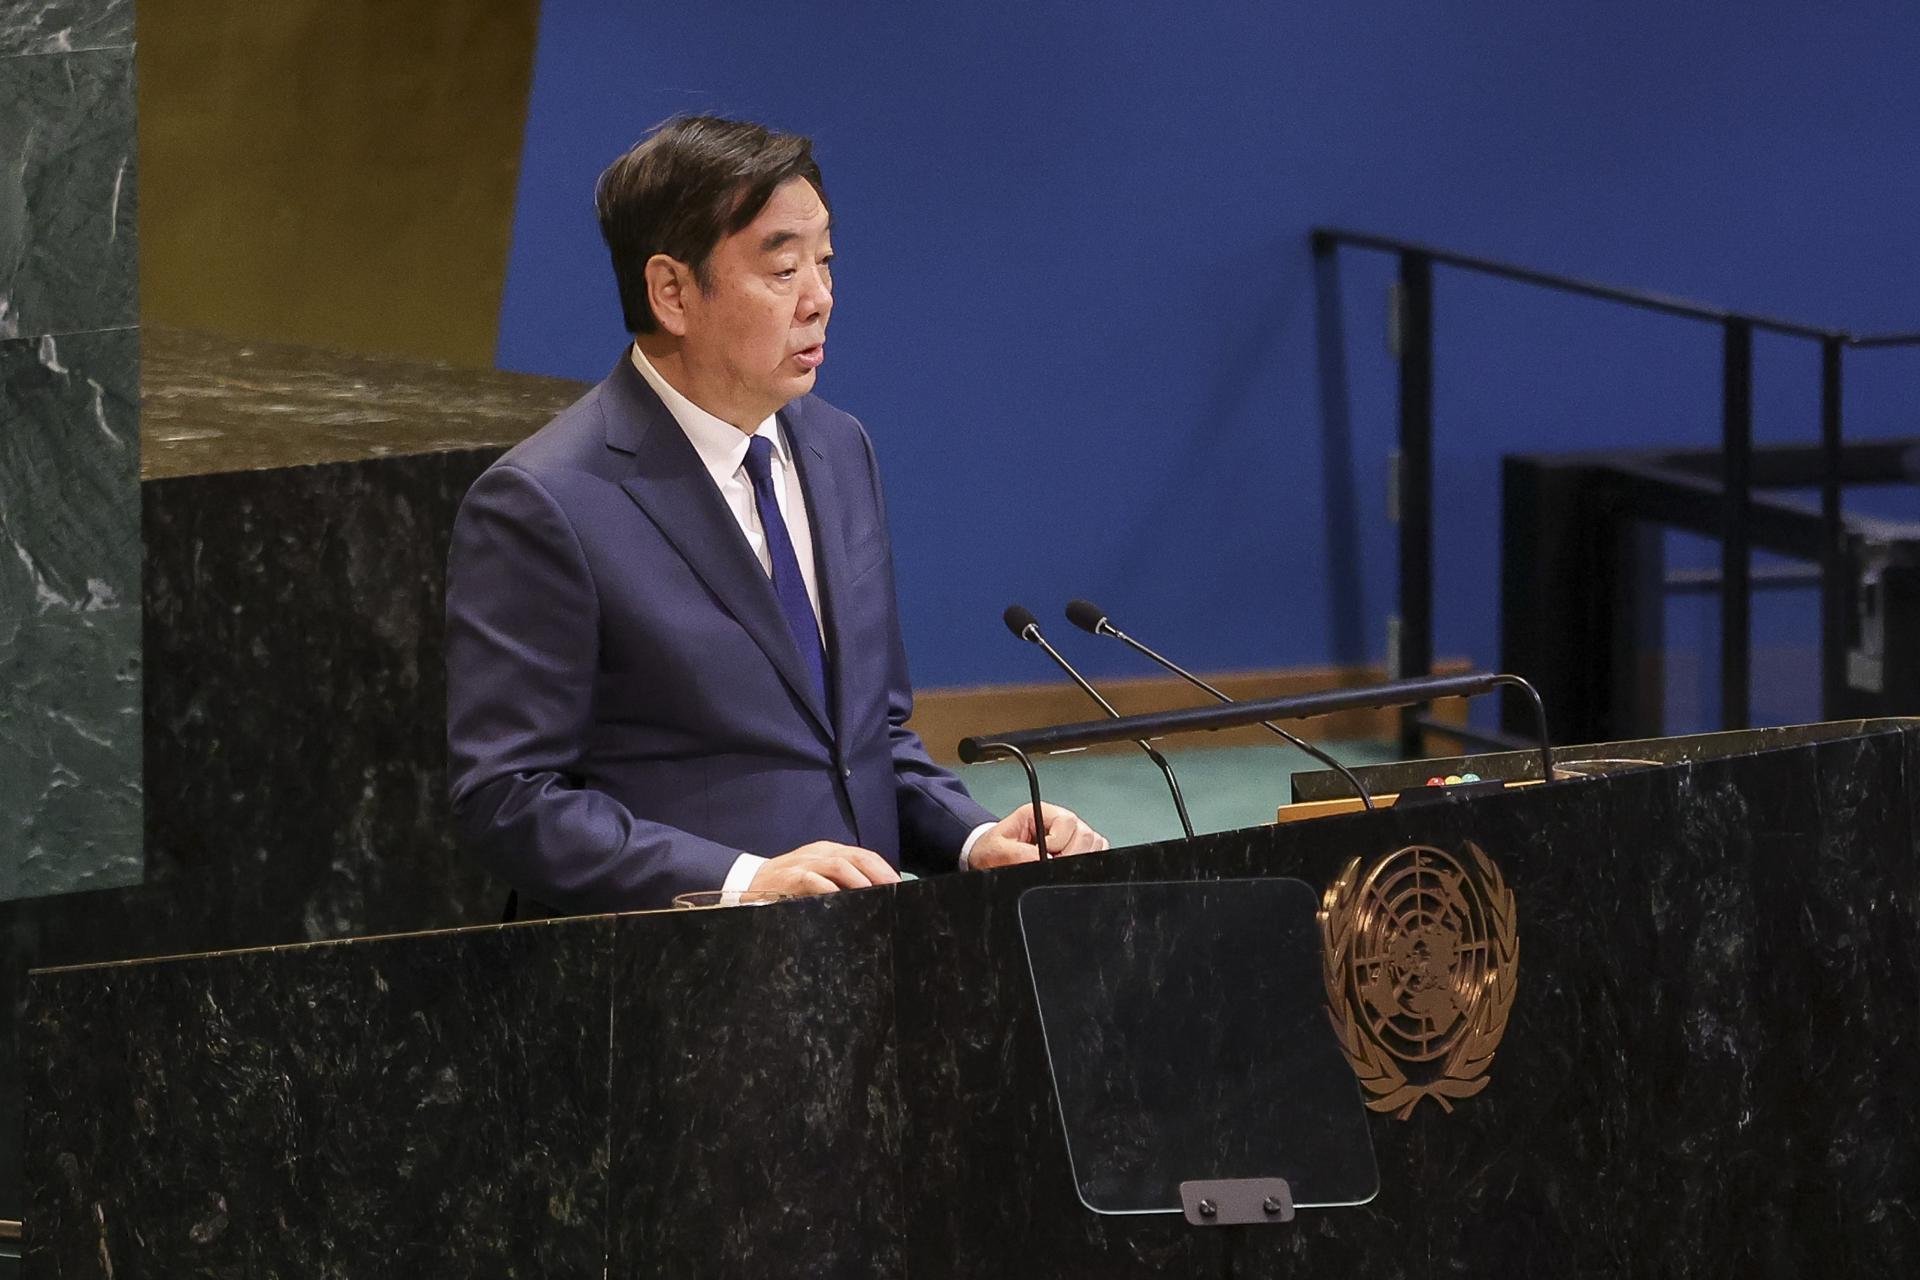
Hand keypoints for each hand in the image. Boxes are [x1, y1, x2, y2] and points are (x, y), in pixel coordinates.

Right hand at [749, 841, 900, 896]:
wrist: (749, 882)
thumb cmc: (787, 883)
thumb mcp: (815, 875)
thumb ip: (840, 880)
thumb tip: (872, 895)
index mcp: (828, 851)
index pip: (863, 855)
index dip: (883, 869)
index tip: (900, 885)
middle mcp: (819, 853)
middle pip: (857, 857)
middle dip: (879, 873)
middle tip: (895, 890)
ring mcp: (804, 864)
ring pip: (839, 865)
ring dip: (860, 880)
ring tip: (877, 894)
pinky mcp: (791, 878)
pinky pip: (813, 881)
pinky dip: (830, 889)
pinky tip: (843, 899)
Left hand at [967, 803, 1109, 869]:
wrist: (990, 857)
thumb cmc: (993, 850)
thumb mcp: (997, 850)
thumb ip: (1018, 853)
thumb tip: (1045, 859)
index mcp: (1040, 813)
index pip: (1067, 821)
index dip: (1060, 841)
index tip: (1046, 854)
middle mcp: (1059, 821)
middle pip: (1085, 833)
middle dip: (1071, 854)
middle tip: (1052, 864)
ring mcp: (1071, 834)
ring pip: (1094, 842)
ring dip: (1079, 857)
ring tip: (1058, 865)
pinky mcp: (1077, 847)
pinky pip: (1097, 851)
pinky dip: (1088, 860)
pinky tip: (1068, 866)